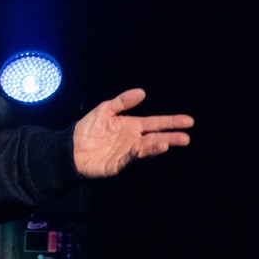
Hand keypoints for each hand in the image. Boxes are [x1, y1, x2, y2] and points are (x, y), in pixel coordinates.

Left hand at [72, 89, 191, 177]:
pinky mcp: (116, 165)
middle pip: (155, 138)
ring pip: (144, 150)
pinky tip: (139, 149)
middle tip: (186, 138)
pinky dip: (133, 155)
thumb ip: (123, 102)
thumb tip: (142, 92)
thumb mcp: (105, 110)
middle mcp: (133, 141)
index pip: (156, 124)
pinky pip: (126, 160)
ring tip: (167, 143)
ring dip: (155, 147)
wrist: (70, 147)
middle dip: (171, 138)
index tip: (188, 121)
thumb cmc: (89, 129)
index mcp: (132, 126)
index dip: (171, 122)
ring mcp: (126, 154)